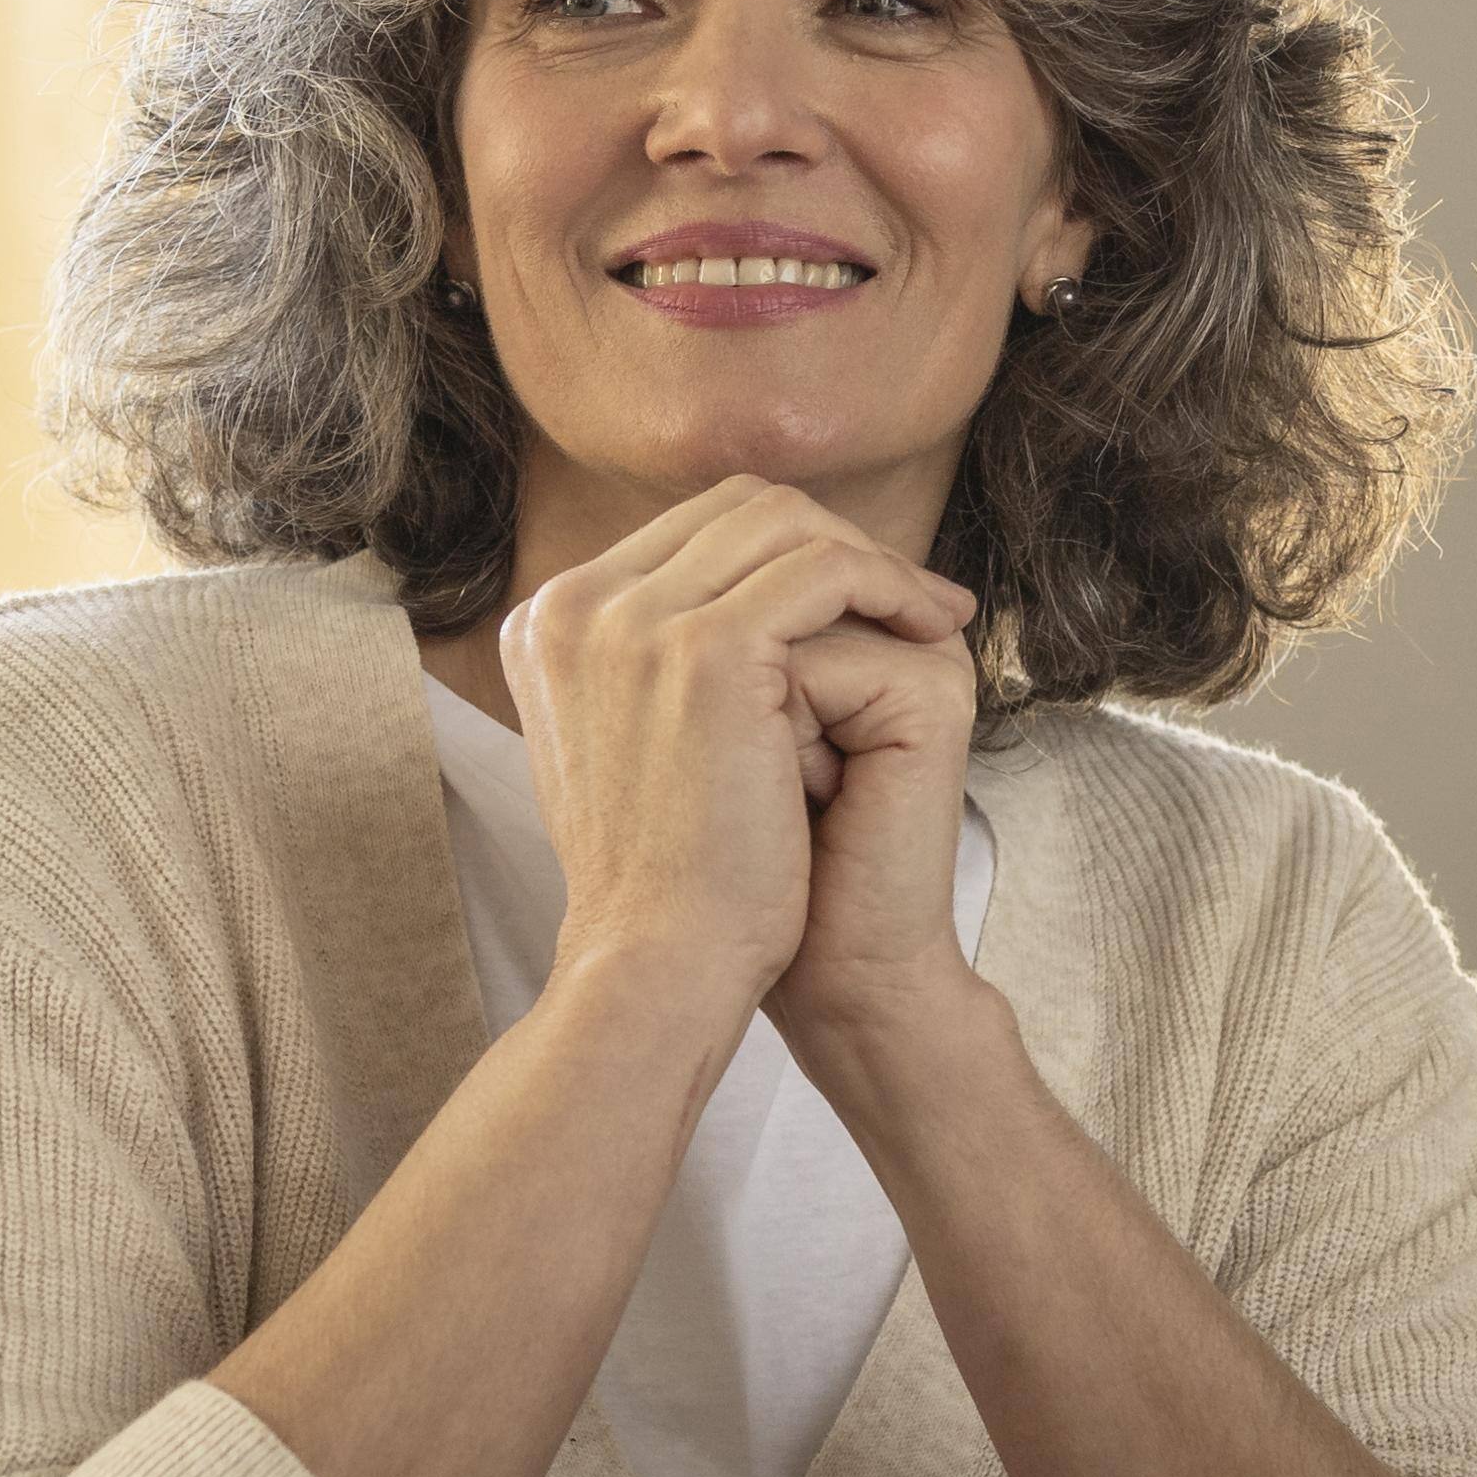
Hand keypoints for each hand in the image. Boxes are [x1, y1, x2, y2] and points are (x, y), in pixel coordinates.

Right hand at [499, 480, 974, 1036]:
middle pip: (734, 511)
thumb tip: (731, 615)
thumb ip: (648, 669)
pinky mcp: (704, 648)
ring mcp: (631, 620)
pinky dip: (888, 585)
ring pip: (783, 524)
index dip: (785, 551)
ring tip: (931, 615)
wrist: (658, 965)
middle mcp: (572, 605)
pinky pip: (825, 570)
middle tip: (911, 596)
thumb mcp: (628, 747)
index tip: (858, 598)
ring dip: (871, 562)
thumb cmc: (663, 881)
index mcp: (546, 622)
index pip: (688, 533)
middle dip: (834, 541)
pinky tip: (929, 628)